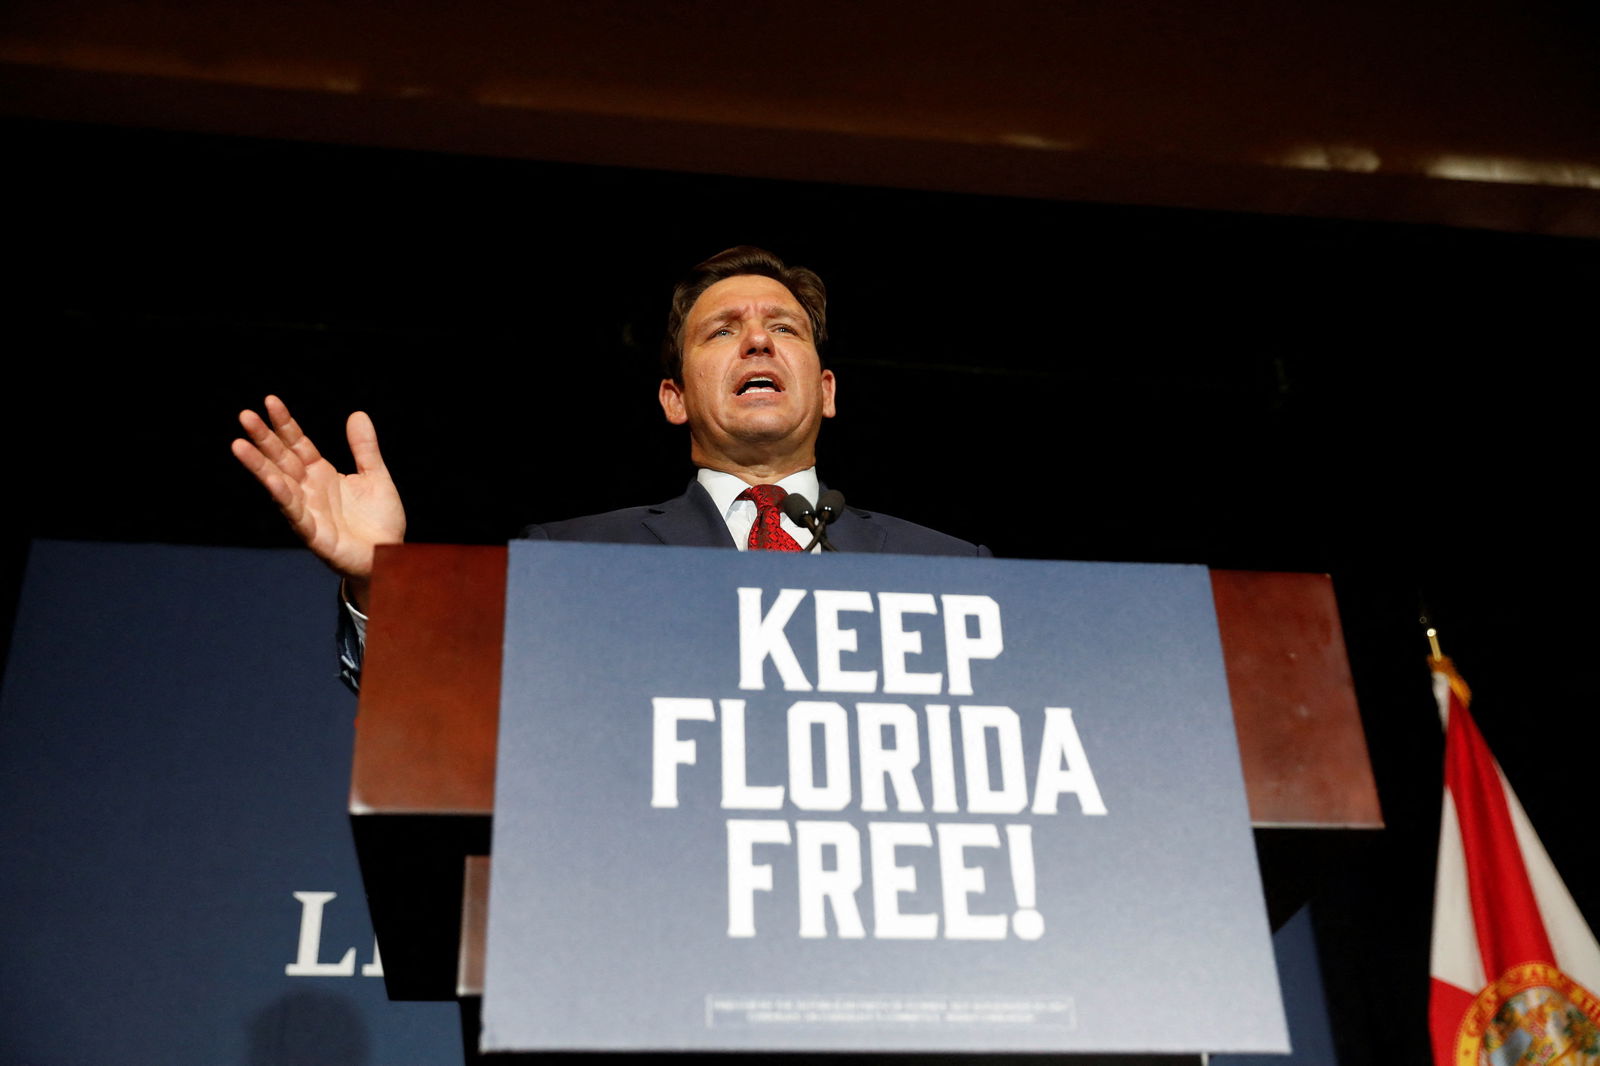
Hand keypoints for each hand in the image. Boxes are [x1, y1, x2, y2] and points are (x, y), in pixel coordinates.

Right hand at [231, 396, 405, 603]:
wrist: (389, 557)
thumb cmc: (380, 520)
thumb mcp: (375, 476)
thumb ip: (364, 448)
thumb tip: (357, 413)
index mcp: (321, 473)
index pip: (297, 444)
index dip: (285, 424)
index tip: (270, 401)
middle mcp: (309, 489)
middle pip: (281, 459)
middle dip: (263, 439)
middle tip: (245, 415)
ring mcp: (308, 511)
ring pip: (279, 484)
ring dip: (259, 466)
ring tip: (238, 445)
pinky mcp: (313, 533)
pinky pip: (295, 512)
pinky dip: (283, 496)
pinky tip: (271, 480)